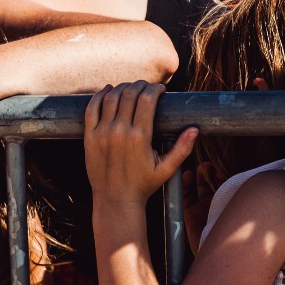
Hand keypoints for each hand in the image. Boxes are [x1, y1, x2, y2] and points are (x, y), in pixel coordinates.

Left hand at [84, 80, 196, 205]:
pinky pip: (91, 109)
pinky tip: (108, 90)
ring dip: (122, 87)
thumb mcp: (167, 169)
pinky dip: (99, 96)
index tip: (160, 89)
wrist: (115, 199)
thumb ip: (182, 148)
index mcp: (139, 137)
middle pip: (129, 94)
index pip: (147, 100)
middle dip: (140, 85)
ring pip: (111, 98)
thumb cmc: (143, 184)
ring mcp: (102, 133)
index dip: (155, 89)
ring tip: (131, 88)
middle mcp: (119, 132)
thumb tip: (195, 129)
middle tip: (147, 86)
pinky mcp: (89, 137)